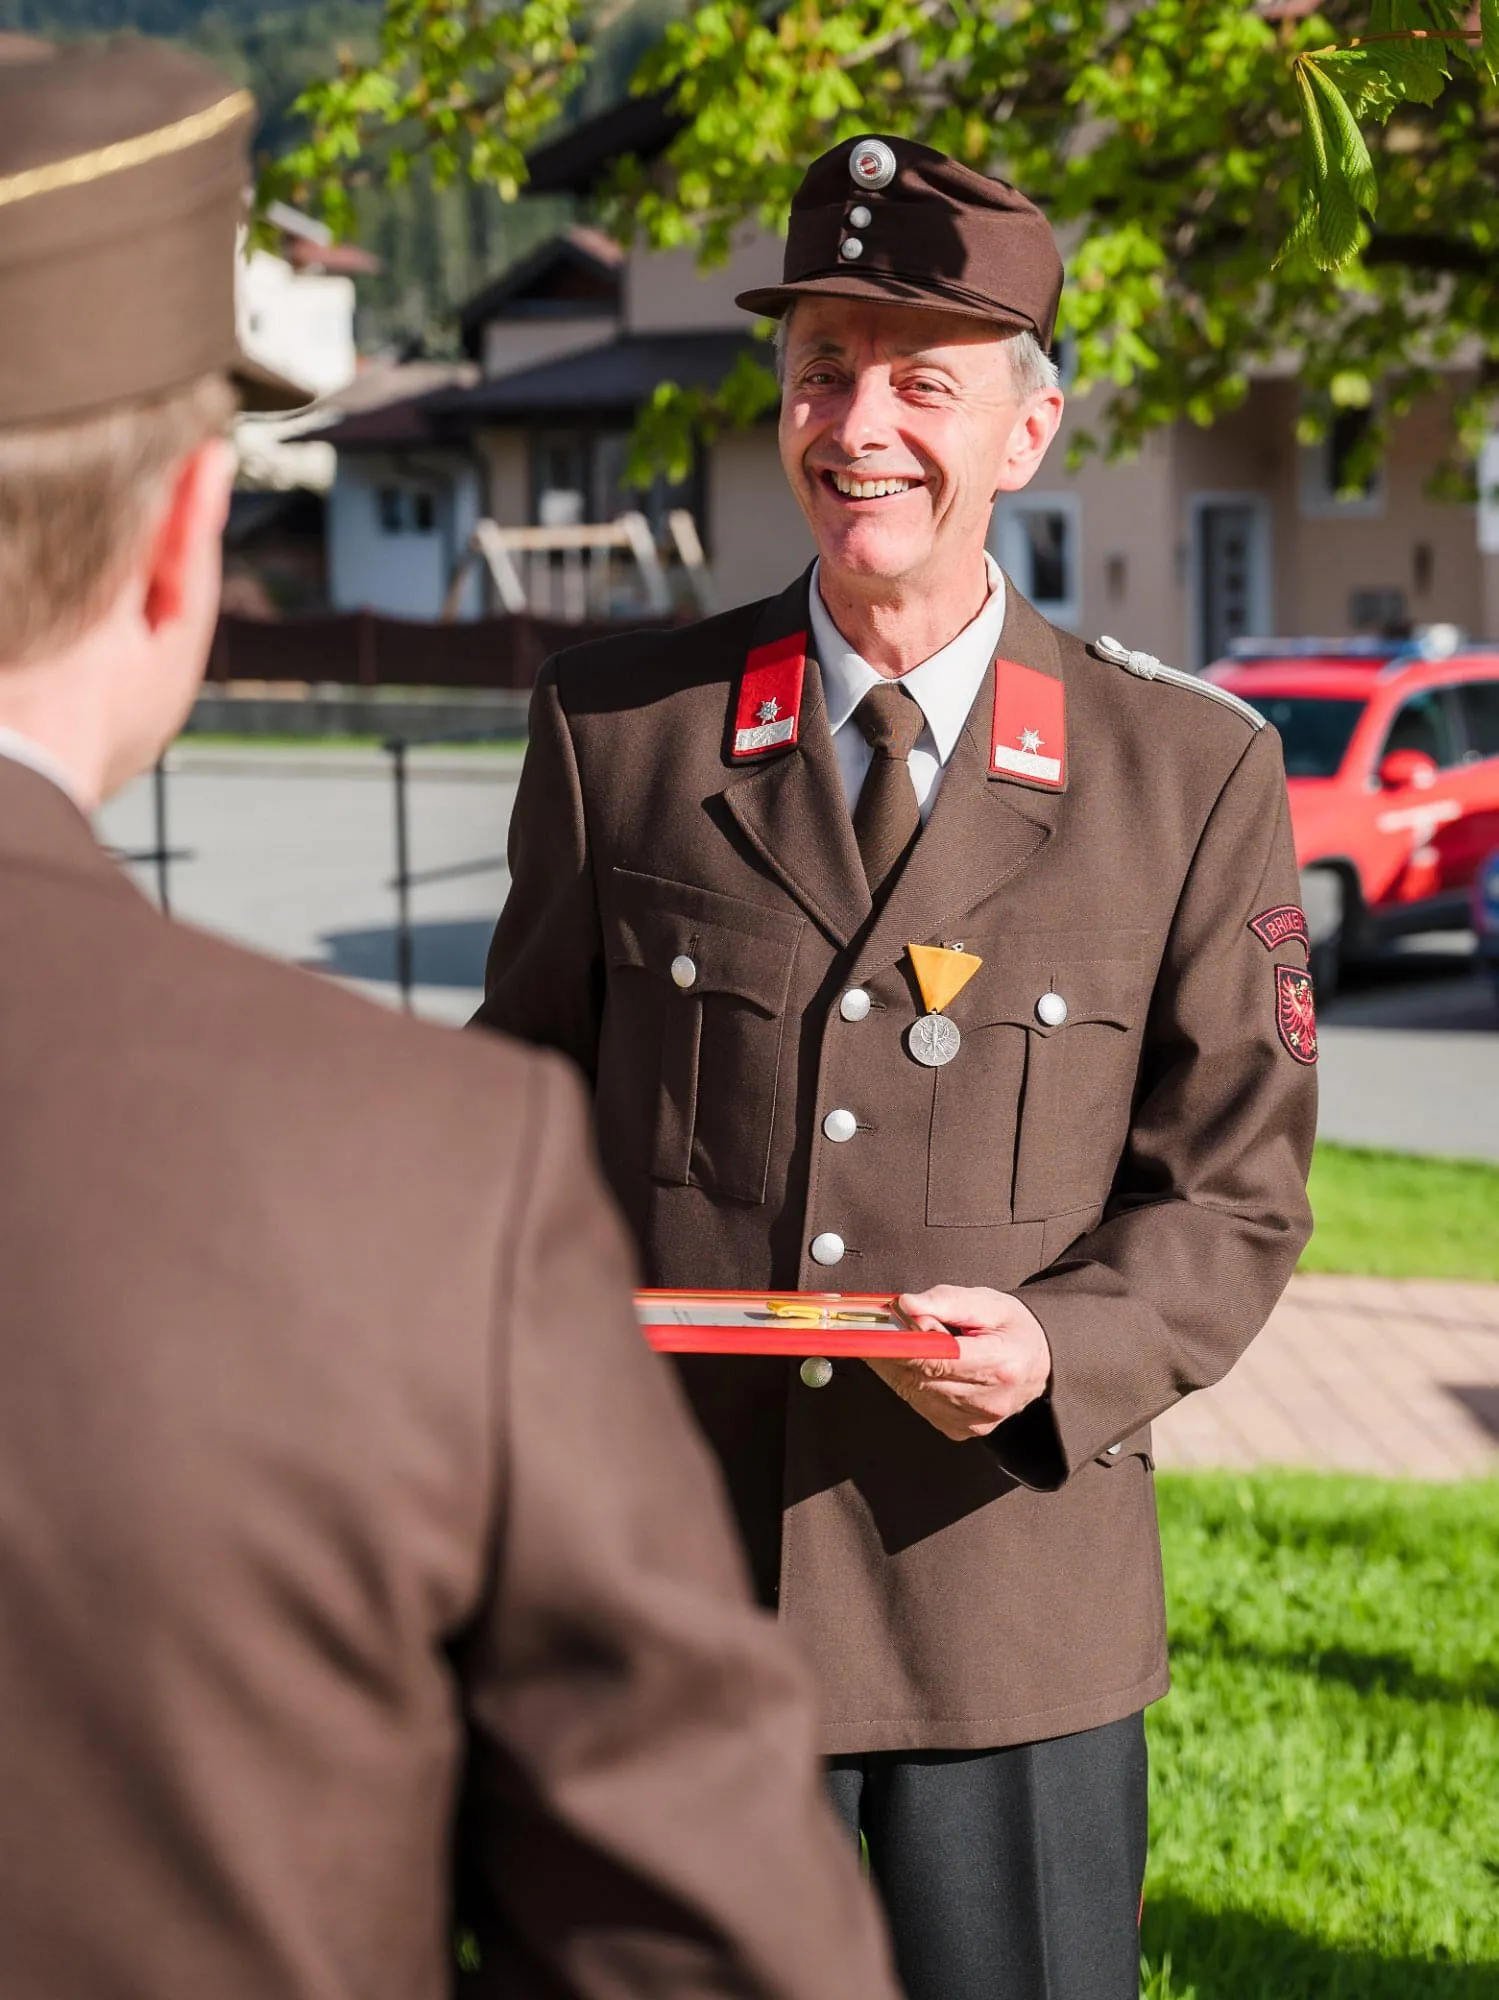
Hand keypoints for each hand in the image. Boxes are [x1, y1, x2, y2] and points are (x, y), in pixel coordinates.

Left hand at [865, 1285, 1052, 1441]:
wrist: (1038, 1361)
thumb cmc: (1013, 1329)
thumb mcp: (987, 1302)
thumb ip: (945, 1301)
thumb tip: (907, 1305)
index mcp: (1000, 1364)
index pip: (939, 1360)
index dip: (902, 1346)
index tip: (876, 1331)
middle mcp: (989, 1400)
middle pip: (922, 1377)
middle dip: (894, 1352)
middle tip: (883, 1328)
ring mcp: (976, 1420)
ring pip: (915, 1392)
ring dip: (899, 1367)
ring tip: (905, 1343)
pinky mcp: (962, 1430)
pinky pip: (920, 1405)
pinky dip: (910, 1383)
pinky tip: (917, 1365)